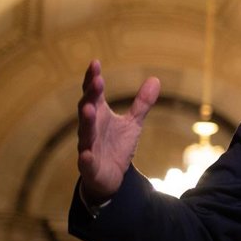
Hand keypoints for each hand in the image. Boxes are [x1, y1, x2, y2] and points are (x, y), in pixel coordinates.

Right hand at [77, 59, 159, 202]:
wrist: (110, 177)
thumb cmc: (117, 146)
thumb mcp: (133, 123)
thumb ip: (142, 103)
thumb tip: (156, 79)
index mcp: (98, 114)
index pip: (93, 93)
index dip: (93, 79)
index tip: (95, 63)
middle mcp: (90, 128)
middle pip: (87, 108)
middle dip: (91, 95)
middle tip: (96, 81)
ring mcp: (88, 146)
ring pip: (85, 133)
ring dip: (86, 121)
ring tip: (89, 109)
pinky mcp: (90, 167)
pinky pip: (86, 162)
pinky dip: (85, 158)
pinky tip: (85, 154)